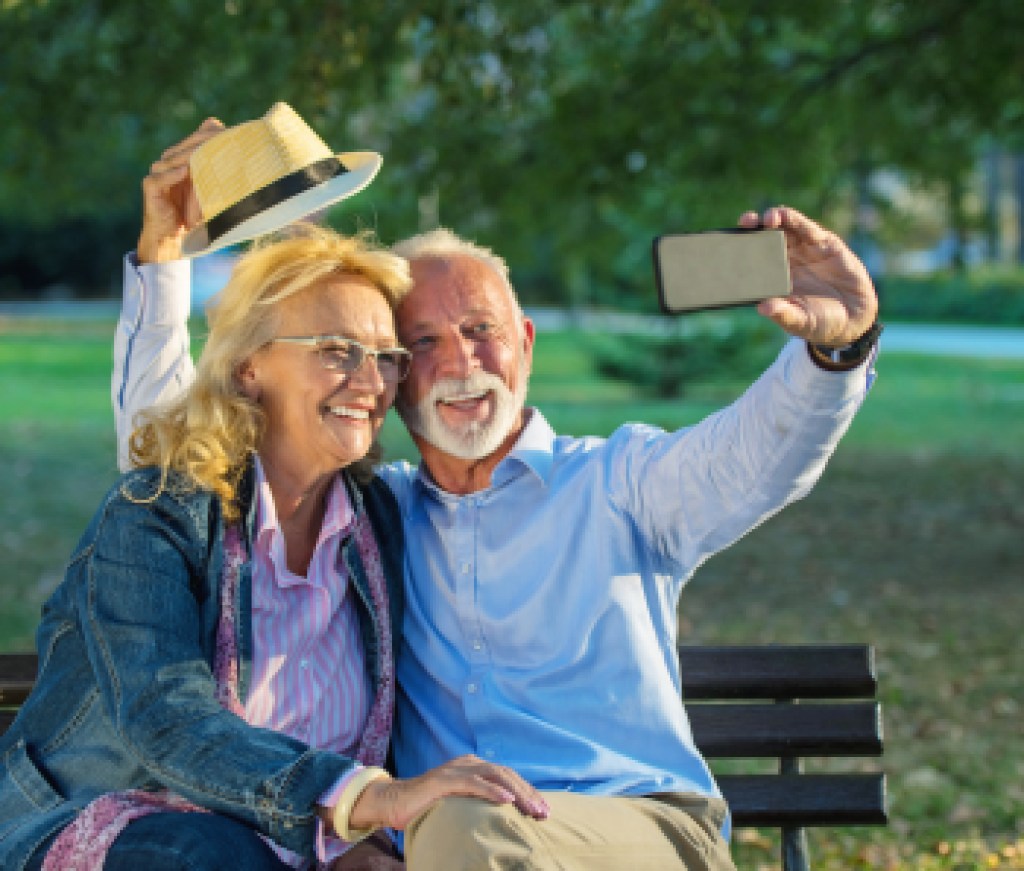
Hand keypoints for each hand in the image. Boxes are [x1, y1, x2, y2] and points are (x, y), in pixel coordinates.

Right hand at [136, 118, 225, 262]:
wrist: (175, 239)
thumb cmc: (196, 217)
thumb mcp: (214, 196)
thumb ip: (224, 181)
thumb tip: (252, 170)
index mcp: (185, 161)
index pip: (196, 138)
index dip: (210, 135)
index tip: (230, 135)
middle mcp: (171, 163)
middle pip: (184, 146)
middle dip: (201, 143)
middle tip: (218, 141)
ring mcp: (158, 173)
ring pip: (171, 158)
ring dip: (187, 156)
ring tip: (204, 154)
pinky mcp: (150, 187)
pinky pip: (158, 177)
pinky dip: (171, 174)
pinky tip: (185, 171)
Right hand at [348, 755, 548, 831]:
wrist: (394, 802)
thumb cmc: (429, 806)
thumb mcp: (461, 803)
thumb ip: (479, 802)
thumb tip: (508, 816)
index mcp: (475, 767)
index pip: (509, 777)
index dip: (528, 792)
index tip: (544, 810)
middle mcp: (469, 764)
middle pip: (507, 775)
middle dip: (528, 794)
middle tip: (544, 813)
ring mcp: (456, 769)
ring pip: (495, 776)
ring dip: (516, 793)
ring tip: (531, 809)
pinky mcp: (444, 780)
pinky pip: (472, 783)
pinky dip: (491, 790)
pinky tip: (506, 799)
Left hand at [740, 206, 878, 346]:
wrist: (854, 319)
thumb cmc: (820, 323)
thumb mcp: (800, 322)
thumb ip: (783, 314)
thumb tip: (763, 308)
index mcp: (773, 278)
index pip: (753, 259)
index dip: (742, 249)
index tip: (729, 244)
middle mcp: (786, 261)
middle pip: (765, 238)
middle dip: (754, 227)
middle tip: (747, 222)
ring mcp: (805, 251)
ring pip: (785, 228)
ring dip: (774, 219)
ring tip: (768, 218)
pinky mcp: (825, 244)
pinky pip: (807, 229)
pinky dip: (796, 221)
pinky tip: (785, 216)